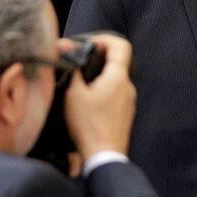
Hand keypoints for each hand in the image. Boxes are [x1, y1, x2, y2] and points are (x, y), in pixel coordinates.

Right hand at [63, 33, 136, 161]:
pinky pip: (115, 94)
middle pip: (117, 61)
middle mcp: (128, 86)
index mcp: (118, 77)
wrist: (104, 156)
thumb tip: (67, 49)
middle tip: (78, 63)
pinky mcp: (125, 113)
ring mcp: (128, 101)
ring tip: (78, 83)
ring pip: (115, 79)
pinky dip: (102, 91)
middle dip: (97, 58)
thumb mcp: (74, 95)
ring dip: (98, 76)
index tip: (87, 44)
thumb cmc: (89, 126)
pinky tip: (86, 101)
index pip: (121, 45)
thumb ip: (74, 70)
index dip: (105, 39)